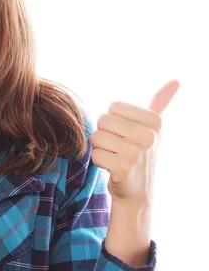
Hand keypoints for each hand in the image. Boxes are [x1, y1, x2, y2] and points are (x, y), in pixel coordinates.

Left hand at [89, 79, 179, 207]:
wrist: (138, 190)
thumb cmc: (140, 152)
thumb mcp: (153, 127)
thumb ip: (160, 102)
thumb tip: (176, 80)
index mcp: (154, 121)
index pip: (113, 106)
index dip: (114, 120)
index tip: (127, 133)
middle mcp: (148, 136)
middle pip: (103, 120)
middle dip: (105, 133)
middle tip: (119, 146)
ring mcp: (135, 152)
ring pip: (96, 137)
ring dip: (100, 148)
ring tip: (115, 156)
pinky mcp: (122, 168)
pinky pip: (94, 155)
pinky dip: (98, 161)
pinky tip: (112, 168)